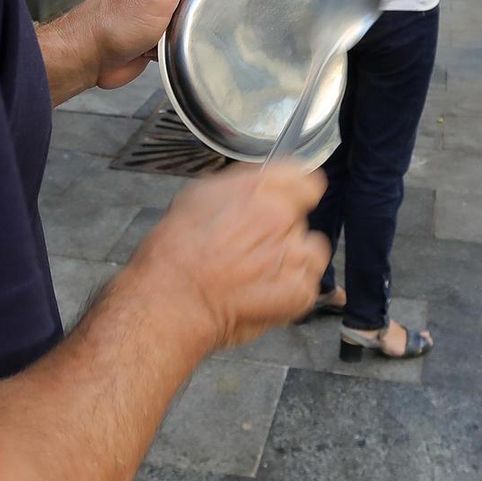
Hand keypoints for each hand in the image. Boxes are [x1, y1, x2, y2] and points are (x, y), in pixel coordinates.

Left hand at [75, 0, 223, 89]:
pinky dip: (179, 41)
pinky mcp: (155, 30)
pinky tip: (174, 46)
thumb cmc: (115, 23)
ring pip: (192, 13)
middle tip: (200, 17)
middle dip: (206, 4)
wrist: (88, 58)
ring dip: (192, 26)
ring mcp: (157, 7)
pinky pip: (180, 33)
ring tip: (185, 33)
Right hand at [129, 162, 330, 348]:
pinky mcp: (299, 290)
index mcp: (261, 189)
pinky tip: (264, 293)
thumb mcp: (199, 195)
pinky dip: (292, 290)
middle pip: (300, 219)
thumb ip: (242, 185)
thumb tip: (262, 184)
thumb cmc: (175, 251)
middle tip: (252, 248)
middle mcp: (281, 216)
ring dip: (292, 260)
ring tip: (259, 273)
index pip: (306, 180)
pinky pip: (308, 283)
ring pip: (311, 250)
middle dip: (281, 231)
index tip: (285, 205)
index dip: (295, 194)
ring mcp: (293, 255)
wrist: (170, 300)